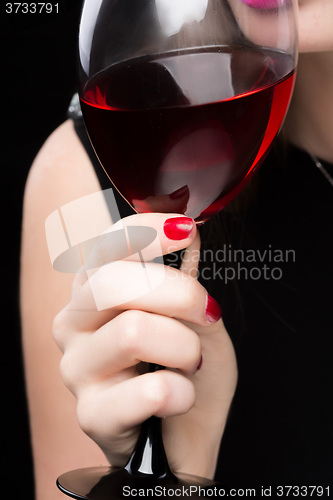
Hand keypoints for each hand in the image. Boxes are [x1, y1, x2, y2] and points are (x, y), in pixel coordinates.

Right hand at [52, 213, 236, 478]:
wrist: (185, 435)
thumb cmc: (186, 370)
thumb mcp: (195, 317)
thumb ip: (185, 277)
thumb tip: (186, 231)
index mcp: (95, 292)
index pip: (104, 247)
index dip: (144, 231)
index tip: (185, 230)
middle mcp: (74, 323)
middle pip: (112, 284)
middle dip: (179, 294)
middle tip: (207, 312)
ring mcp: (77, 368)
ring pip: (132, 332)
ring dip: (184, 346)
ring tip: (192, 361)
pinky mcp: (91, 414)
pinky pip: (149, 390)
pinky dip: (182, 391)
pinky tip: (180, 397)